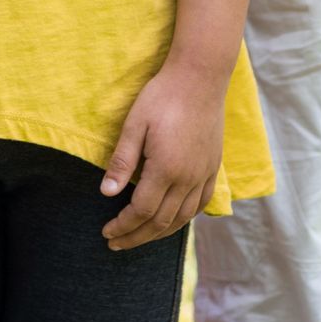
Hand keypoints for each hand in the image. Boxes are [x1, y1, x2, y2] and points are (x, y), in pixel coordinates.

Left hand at [100, 59, 224, 248]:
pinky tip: (174, 220)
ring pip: (183, 218)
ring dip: (160, 233)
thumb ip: (122, 162)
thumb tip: (106, 193)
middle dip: (137, 236)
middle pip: (162, 221)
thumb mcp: (135, 125)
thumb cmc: (162, 96)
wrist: (200, 77)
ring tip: (141, 237)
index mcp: (166, 169)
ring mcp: (204, 174)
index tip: (107, 232)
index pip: (142, 211)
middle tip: (116, 243)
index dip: (123, 226)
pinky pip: (201, 203)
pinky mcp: (213, 167)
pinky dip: (186, 218)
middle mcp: (188, 178)